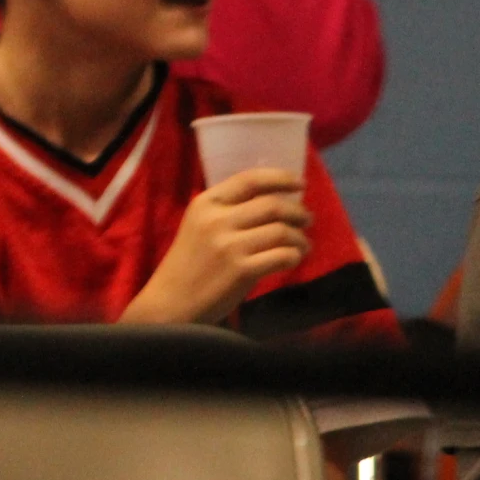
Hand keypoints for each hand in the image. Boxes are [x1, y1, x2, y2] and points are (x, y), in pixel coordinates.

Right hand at [121, 168, 309, 325]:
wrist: (172, 300)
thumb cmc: (190, 262)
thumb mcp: (200, 225)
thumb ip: (228, 211)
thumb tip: (274, 201)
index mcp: (206, 203)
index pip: (249, 180)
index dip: (280, 179)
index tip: (301, 183)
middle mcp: (217, 220)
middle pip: (272, 206)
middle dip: (298, 212)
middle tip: (307, 219)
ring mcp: (230, 246)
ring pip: (282, 232)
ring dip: (300, 238)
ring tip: (303, 244)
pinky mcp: (242, 271)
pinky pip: (282, 256)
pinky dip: (294, 256)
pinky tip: (293, 259)